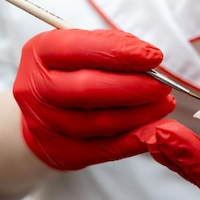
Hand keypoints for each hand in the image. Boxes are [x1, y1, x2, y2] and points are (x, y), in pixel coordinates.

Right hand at [14, 28, 175, 170]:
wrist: (41, 111)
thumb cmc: (70, 71)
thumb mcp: (81, 48)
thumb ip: (111, 46)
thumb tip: (148, 58)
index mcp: (40, 53)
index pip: (78, 49)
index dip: (120, 52)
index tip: (154, 56)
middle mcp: (35, 89)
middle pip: (87, 89)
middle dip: (133, 86)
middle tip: (162, 85)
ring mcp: (44, 124)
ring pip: (99, 122)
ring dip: (139, 114)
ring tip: (164, 104)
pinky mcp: (61, 153)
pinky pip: (104, 149)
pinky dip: (135, 140)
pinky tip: (155, 128)